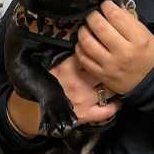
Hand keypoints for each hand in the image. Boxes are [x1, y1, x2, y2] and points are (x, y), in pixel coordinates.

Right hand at [6, 54, 120, 136]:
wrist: (32, 110)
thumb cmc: (42, 83)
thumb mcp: (53, 64)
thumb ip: (68, 53)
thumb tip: (86, 38)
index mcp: (68, 66)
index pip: (92, 52)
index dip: (103, 47)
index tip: (110, 44)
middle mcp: (79, 81)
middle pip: (105, 69)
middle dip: (113, 65)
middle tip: (119, 62)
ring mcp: (84, 99)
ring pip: (110, 88)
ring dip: (115, 84)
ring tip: (121, 79)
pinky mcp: (86, 115)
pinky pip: (106, 111)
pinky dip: (115, 106)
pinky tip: (118, 101)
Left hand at [75, 1, 153, 95]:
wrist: (150, 83)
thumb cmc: (148, 55)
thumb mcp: (146, 35)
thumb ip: (129, 21)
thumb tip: (112, 8)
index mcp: (138, 39)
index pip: (116, 16)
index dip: (107, 6)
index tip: (105, 4)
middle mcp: (123, 52)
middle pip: (100, 27)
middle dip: (93, 16)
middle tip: (93, 14)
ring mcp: (110, 65)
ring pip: (88, 43)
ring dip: (83, 30)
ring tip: (85, 27)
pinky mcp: (101, 75)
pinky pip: (84, 59)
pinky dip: (80, 47)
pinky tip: (83, 43)